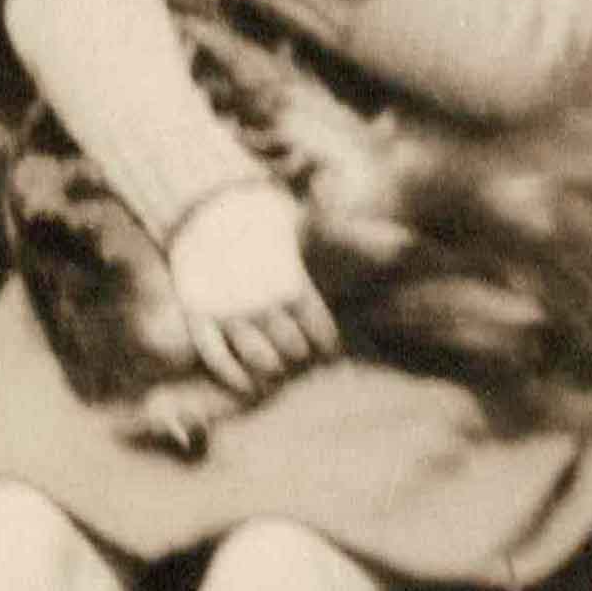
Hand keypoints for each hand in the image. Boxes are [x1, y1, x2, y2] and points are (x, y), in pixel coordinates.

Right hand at [163, 181, 339, 398]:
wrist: (202, 207)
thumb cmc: (258, 217)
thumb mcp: (298, 221)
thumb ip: (333, 232)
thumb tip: (394, 233)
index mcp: (288, 278)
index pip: (319, 329)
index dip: (328, 345)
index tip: (330, 352)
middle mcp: (259, 298)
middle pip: (291, 347)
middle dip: (301, 356)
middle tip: (303, 358)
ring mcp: (226, 309)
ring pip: (257, 356)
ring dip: (272, 368)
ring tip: (278, 368)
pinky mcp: (197, 314)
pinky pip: (215, 356)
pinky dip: (232, 374)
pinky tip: (246, 383)